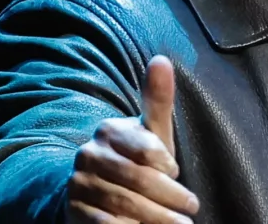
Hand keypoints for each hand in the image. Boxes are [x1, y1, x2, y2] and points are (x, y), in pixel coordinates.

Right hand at [66, 56, 199, 223]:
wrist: (92, 191)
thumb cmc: (134, 160)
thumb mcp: (150, 132)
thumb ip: (158, 100)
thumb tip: (161, 59)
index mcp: (108, 130)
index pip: (146, 149)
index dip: (166, 164)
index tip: (177, 173)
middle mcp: (89, 155)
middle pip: (138, 179)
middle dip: (170, 197)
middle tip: (192, 207)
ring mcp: (79, 184)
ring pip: (125, 204)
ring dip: (158, 218)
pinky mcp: (74, 212)